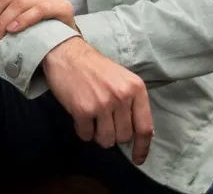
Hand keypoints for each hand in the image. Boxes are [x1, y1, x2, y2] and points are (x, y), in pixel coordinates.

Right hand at [41, 38, 154, 165]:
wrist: (67, 53)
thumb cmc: (95, 67)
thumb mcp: (122, 79)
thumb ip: (132, 102)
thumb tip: (141, 134)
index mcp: (135, 88)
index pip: (145, 127)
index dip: (142, 147)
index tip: (137, 159)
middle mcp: (122, 96)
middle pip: (124, 137)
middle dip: (114, 134)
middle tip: (104, 120)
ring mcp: (102, 103)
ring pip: (106, 140)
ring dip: (98, 134)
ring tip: (92, 117)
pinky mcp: (83, 110)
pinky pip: (86, 136)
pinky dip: (82, 130)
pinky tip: (80, 115)